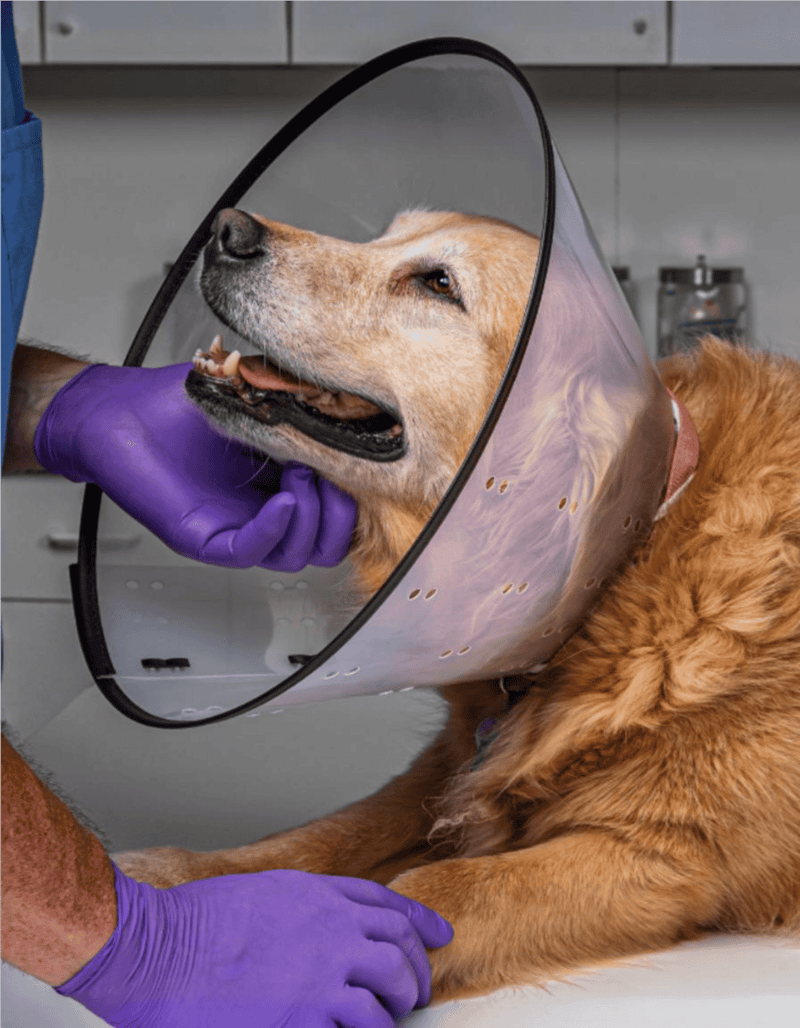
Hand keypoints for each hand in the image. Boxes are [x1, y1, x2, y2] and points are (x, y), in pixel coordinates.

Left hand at [33, 362, 355, 570]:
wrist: (115, 411)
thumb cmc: (172, 405)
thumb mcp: (253, 396)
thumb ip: (297, 401)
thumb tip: (348, 399)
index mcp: (279, 482)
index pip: (335, 512)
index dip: (354, 494)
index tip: (362, 463)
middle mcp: (261, 510)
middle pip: (324, 545)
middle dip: (341, 515)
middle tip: (332, 475)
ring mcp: (236, 526)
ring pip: (295, 555)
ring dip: (311, 520)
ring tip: (299, 476)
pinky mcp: (205, 538)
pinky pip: (252, 552)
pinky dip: (275, 529)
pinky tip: (283, 501)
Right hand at [56, 866, 453, 1026]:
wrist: (160, 948)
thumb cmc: (199, 921)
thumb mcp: (266, 892)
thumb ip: (310, 905)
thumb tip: (336, 926)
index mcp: (321, 896)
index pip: (391, 907)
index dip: (422, 923)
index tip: (440, 936)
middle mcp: (332, 932)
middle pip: (399, 954)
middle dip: (414, 977)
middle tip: (415, 994)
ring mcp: (321, 978)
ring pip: (385, 1000)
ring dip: (390, 1016)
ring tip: (385, 1024)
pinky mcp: (303, 1020)